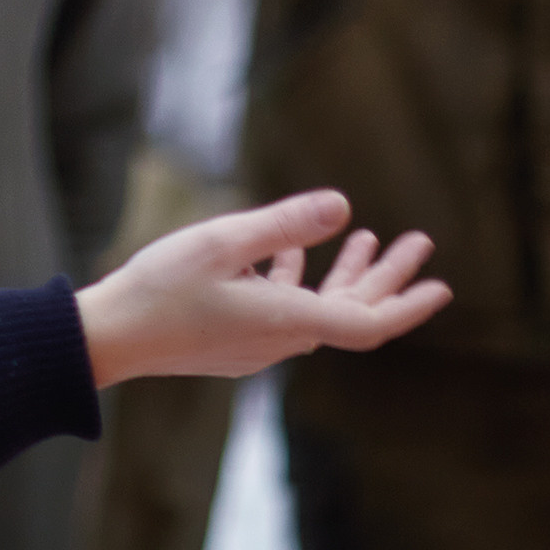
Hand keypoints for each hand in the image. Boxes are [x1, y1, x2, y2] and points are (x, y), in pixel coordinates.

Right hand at [74, 190, 450, 387]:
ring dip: (342, 274)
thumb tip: (343, 205)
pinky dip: (298, 279)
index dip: (409, 303)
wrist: (109, 338)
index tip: (441, 285)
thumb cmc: (159, 287)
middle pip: (351, 313)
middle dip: (386, 275)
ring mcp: (255, 345)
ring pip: (318, 309)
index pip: (369, 323)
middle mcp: (279, 340)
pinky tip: (282, 249)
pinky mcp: (232, 342)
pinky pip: (284, 310)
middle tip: (417, 241)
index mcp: (286, 321)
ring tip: (361, 235)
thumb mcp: (222, 241)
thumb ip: (283, 222)